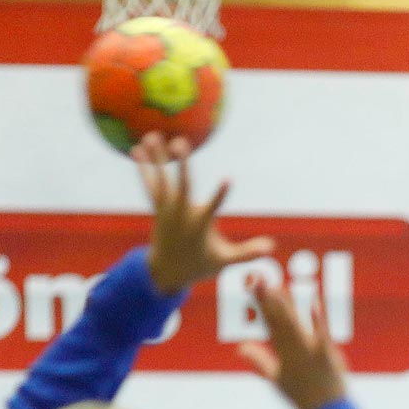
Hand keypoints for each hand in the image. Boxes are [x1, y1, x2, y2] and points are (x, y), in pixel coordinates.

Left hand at [133, 134, 274, 295]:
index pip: (212, 209)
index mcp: (199, 227)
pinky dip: (144, 168)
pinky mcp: (157, 208)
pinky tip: (137, 149)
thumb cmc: (201, 265)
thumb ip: (247, 252)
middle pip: (181, 187)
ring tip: (152, 135)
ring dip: (157, 159)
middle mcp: (180, 216)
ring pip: (162, 181)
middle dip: (182, 165)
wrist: (167, 273)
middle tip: (180, 143)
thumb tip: (271, 247)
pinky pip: (150, 185)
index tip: (229, 179)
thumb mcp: (224, 261)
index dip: (220, 195)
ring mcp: (167, 211)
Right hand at [235, 280, 347, 408]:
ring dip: (286, 304)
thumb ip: (258, 362)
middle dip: (268, 298)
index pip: (268, 322)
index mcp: (281, 353)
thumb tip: (240, 348)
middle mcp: (293, 350)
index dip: (259, 303)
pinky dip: (318, 320)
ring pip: (295, 324)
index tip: (251, 284)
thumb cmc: (301, 396)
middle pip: (278, 319)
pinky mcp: (327, 354)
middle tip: (258, 277)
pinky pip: (322, 334)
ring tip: (276, 285)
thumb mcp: (276, 380)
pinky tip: (315, 302)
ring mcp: (310, 351)